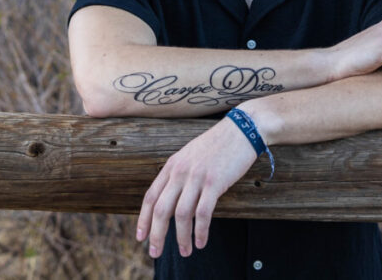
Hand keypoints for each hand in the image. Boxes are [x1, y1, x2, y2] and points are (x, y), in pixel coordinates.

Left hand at [137, 117, 257, 258]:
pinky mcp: (214, 182)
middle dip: (157, 235)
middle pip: (161, 209)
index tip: (140, 237)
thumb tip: (171, 198)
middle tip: (156, 253)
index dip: (143, 219)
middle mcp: (180, 172)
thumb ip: (179, 174)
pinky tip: (201, 242)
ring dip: (181, 237)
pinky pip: (203, 213)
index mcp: (172, 166)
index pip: (150, 197)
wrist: (241, 130)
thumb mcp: (190, 155)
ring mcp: (197, 177)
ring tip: (185, 252)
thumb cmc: (217, 145)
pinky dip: (200, 231)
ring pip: (181, 215)